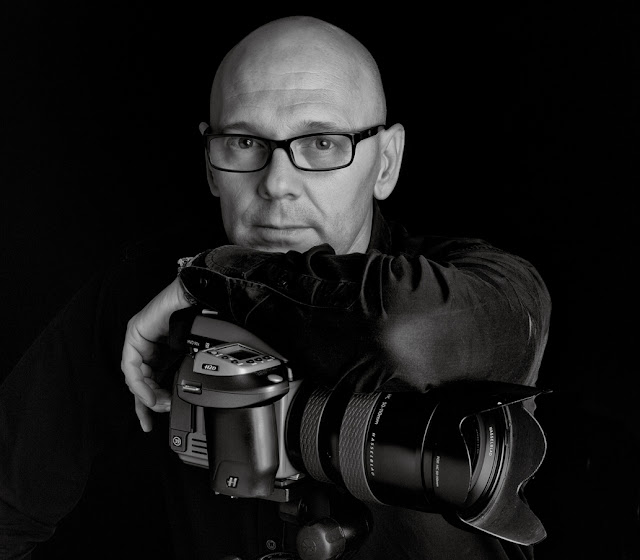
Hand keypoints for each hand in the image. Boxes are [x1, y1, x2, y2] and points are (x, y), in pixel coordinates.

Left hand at [121, 277, 191, 431]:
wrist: (199, 299)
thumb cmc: (201, 320)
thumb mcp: (192, 356)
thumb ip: (186, 373)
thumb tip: (185, 395)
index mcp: (161, 350)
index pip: (150, 381)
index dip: (151, 402)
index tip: (154, 419)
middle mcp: (147, 346)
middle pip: (139, 382)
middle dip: (146, 403)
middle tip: (153, 418)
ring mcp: (139, 340)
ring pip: (135, 376)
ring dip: (145, 394)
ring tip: (157, 405)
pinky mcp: (135, 335)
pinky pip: (132, 366)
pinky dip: (140, 383)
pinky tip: (149, 393)